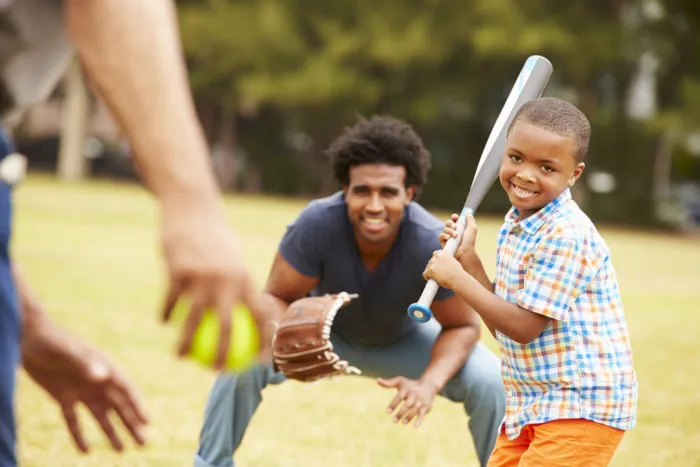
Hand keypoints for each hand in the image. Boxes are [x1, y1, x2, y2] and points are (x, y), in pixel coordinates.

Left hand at [21, 320, 148, 452]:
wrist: (27, 337)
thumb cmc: (50, 340)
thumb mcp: (67, 352)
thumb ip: (85, 363)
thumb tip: (103, 377)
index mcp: (104, 367)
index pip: (126, 390)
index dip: (138, 406)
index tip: (148, 422)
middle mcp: (97, 380)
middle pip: (118, 406)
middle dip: (132, 424)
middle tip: (144, 443)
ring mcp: (81, 389)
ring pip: (101, 415)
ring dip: (112, 432)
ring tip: (123, 450)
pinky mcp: (63, 396)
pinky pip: (74, 420)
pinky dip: (79, 435)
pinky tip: (85, 451)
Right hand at [160, 198, 272, 368]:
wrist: (192, 211)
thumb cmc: (217, 240)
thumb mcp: (234, 260)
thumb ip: (240, 286)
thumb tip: (249, 317)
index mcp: (245, 279)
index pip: (258, 316)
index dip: (262, 341)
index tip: (258, 362)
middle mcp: (225, 281)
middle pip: (225, 328)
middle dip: (222, 355)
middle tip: (217, 372)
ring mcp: (200, 277)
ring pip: (191, 321)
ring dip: (185, 344)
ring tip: (181, 357)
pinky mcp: (177, 272)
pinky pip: (170, 303)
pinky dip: (166, 315)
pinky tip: (163, 322)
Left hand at [377, 377, 437, 427]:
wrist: (428, 385)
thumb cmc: (410, 385)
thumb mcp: (400, 381)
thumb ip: (388, 383)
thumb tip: (377, 380)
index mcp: (407, 389)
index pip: (399, 397)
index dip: (393, 404)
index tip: (388, 412)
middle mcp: (414, 395)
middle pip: (408, 404)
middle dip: (401, 412)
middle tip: (394, 420)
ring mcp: (420, 401)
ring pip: (415, 410)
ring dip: (409, 417)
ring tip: (402, 423)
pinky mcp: (426, 406)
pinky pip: (423, 414)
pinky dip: (419, 420)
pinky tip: (415, 426)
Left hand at [423, 249, 465, 289]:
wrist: (458, 279)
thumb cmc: (458, 274)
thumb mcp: (453, 263)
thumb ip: (446, 262)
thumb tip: (441, 266)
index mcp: (444, 252)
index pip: (435, 254)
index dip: (436, 261)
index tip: (437, 266)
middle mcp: (438, 255)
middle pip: (430, 262)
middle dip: (433, 268)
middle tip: (438, 274)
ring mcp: (433, 262)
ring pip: (427, 268)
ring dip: (430, 273)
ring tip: (437, 278)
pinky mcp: (430, 270)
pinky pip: (425, 274)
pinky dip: (427, 277)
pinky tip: (431, 280)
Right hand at [439, 212, 478, 268]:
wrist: (464, 253)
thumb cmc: (469, 242)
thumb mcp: (472, 229)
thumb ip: (470, 219)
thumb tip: (468, 212)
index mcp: (461, 228)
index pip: (455, 220)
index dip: (454, 217)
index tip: (455, 217)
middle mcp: (454, 232)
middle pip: (448, 222)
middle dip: (451, 223)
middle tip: (455, 227)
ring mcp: (448, 237)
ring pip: (444, 228)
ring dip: (449, 230)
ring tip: (455, 235)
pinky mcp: (443, 243)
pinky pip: (440, 235)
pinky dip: (444, 235)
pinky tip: (449, 238)